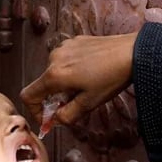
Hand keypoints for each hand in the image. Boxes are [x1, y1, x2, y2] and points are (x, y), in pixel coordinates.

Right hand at [20, 32, 136, 124]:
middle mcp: (54, 58)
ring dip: (64, 83)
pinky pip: (65, 60)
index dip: (34, 111)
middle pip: (43, 84)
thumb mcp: (89, 103)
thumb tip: (56, 120)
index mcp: (54, 76)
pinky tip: (91, 71)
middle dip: (55, 98)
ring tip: (88, 85)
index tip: (48, 118)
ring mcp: (63, 47)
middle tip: (76, 103)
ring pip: (55, 72)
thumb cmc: (112, 77)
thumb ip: (67, 115)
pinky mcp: (74, 41)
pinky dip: (72, 70)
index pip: (28, 96)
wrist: (133, 52)